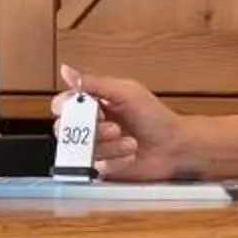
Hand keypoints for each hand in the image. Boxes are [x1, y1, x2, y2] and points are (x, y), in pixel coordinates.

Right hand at [54, 64, 196, 181]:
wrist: (175, 147)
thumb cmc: (156, 118)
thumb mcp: (126, 92)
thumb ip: (94, 83)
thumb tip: (66, 70)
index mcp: (93, 104)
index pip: (62, 105)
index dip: (71, 109)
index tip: (94, 110)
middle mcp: (90, 126)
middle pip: (66, 130)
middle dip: (94, 131)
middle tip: (115, 128)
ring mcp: (96, 147)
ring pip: (82, 150)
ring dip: (110, 146)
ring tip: (130, 141)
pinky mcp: (103, 167)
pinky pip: (96, 167)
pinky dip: (116, 161)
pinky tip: (130, 155)